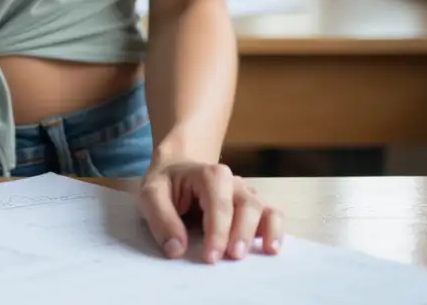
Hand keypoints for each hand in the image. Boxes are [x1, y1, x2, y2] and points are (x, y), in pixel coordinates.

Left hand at [136, 160, 282, 262]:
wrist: (177, 169)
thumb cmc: (166, 183)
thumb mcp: (151, 194)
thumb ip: (161, 218)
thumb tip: (177, 249)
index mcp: (208, 174)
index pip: (218, 203)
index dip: (217, 231)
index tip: (209, 258)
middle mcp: (232, 181)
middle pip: (246, 205)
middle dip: (241, 232)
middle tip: (232, 257)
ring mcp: (244, 193)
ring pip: (263, 209)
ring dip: (262, 232)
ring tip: (259, 254)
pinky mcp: (252, 207)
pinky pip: (273, 214)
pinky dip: (276, 230)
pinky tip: (271, 247)